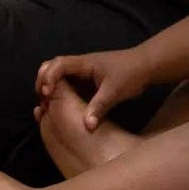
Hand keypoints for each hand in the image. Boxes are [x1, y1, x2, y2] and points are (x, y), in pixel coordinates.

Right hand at [34, 47, 156, 128]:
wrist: (147, 67)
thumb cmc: (131, 73)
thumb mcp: (115, 91)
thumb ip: (100, 107)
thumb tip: (87, 126)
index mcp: (84, 63)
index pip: (59, 65)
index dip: (49, 77)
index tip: (47, 93)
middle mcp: (81, 66)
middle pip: (53, 67)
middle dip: (43, 80)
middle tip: (41, 99)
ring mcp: (84, 73)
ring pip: (60, 76)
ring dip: (51, 87)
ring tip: (46, 104)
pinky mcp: (89, 81)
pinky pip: (70, 85)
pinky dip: (61, 93)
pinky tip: (60, 106)